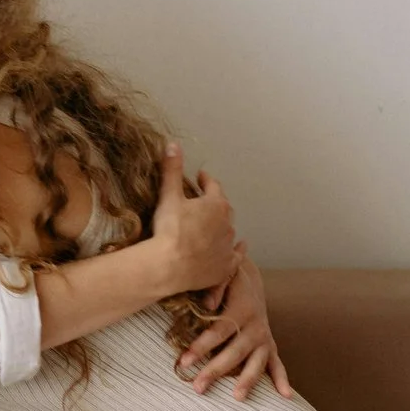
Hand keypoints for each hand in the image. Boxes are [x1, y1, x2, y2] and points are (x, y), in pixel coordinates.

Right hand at [148, 143, 235, 295]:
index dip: (205, 180)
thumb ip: (172, 169)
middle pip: (224, 208)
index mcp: (216, 204)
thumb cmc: (169, 229)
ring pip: (229, 231)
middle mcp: (228, 224)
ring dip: (221, 226)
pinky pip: (237, 255)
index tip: (200, 178)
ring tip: (212, 226)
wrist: (169, 266)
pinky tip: (240, 247)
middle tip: (204, 201)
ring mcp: (228, 246)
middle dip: (215, 203)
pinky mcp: (226, 266)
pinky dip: (238, 250)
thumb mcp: (169, 196)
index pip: (213, 186)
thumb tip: (173, 144)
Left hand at [174, 246, 292, 399]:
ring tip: (237, 398)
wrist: (249, 282)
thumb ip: (215, 286)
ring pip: (257, 362)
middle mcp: (256, 326)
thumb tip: (207, 304)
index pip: (219, 332)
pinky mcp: (270, 345)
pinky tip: (286, 396)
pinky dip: (282, 379)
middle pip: (235, 352)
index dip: (201, 347)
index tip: (183, 361)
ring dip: (247, 381)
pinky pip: (277, 364)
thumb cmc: (229, 281)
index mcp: (242, 309)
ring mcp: (265, 338)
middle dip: (216, 370)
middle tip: (198, 387)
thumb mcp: (223, 276)